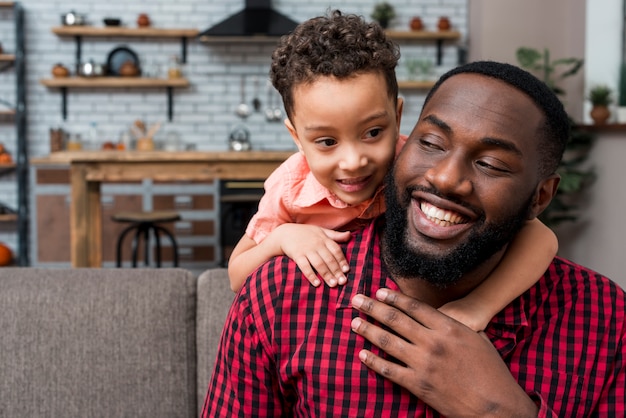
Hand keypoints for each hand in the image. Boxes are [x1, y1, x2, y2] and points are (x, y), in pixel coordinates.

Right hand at [272, 224, 350, 286]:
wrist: (285, 233)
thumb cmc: (306, 233)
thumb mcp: (321, 231)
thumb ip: (335, 235)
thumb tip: (349, 235)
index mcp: (324, 239)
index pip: (336, 250)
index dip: (342, 260)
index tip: (346, 270)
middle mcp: (316, 244)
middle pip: (329, 259)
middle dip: (336, 271)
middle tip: (342, 282)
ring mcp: (306, 250)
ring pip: (319, 264)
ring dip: (326, 274)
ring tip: (333, 284)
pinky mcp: (297, 255)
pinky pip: (304, 266)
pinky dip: (311, 275)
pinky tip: (316, 283)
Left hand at [350, 289, 537, 416]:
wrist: (496, 406)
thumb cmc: (491, 372)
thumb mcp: (477, 339)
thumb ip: (454, 326)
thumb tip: (437, 316)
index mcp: (448, 328)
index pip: (414, 307)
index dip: (393, 297)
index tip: (378, 291)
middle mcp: (433, 342)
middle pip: (395, 319)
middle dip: (372, 307)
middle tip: (356, 300)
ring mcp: (423, 364)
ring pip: (387, 342)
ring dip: (368, 330)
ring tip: (354, 322)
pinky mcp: (418, 384)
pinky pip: (389, 370)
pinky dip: (373, 361)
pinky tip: (362, 354)